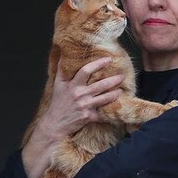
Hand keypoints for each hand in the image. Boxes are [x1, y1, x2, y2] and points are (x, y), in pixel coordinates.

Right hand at [22, 57, 123, 177]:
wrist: (55, 123)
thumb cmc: (58, 103)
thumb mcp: (57, 84)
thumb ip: (62, 69)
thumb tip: (63, 54)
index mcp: (72, 85)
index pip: (86, 71)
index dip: (98, 64)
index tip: (108, 59)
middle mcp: (80, 95)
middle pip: (101, 85)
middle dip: (113, 80)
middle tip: (122, 76)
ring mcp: (85, 106)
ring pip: (105, 98)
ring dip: (115, 94)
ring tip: (121, 90)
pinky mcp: (89, 117)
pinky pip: (103, 114)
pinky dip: (111, 112)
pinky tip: (118, 108)